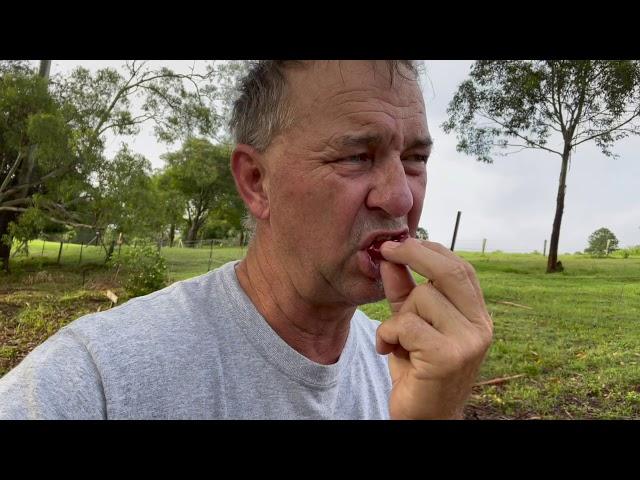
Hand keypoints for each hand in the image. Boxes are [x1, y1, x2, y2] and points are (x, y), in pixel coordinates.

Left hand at [376, 238, 492, 419]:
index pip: (460, 268)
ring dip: (397, 316)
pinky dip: (388, 334)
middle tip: (386, 250)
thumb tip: (390, 257)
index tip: (400, 242)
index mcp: (478, 316)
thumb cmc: (417, 369)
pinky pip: (408, 324)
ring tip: (396, 341)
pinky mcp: (449, 357)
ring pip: (422, 297)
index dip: (430, 250)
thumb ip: (402, 292)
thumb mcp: (408, 324)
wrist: (423, 417)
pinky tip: (388, 350)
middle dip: (413, 254)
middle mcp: (481, 327)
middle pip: (449, 272)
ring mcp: (469, 342)